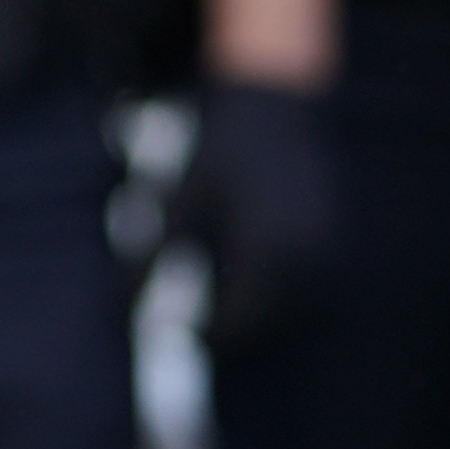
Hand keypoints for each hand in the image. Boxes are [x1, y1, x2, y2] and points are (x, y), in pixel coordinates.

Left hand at [177, 76, 338, 355]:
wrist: (281, 110)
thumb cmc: (222, 149)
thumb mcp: (177, 195)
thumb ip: (150, 252)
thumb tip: (118, 304)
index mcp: (267, 247)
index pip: (239, 320)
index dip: (208, 337)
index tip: (176, 336)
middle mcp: (305, 258)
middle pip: (266, 328)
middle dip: (230, 338)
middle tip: (191, 336)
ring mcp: (325, 255)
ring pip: (289, 318)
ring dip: (254, 326)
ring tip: (213, 317)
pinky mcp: (331, 249)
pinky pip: (303, 299)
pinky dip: (273, 305)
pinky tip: (240, 292)